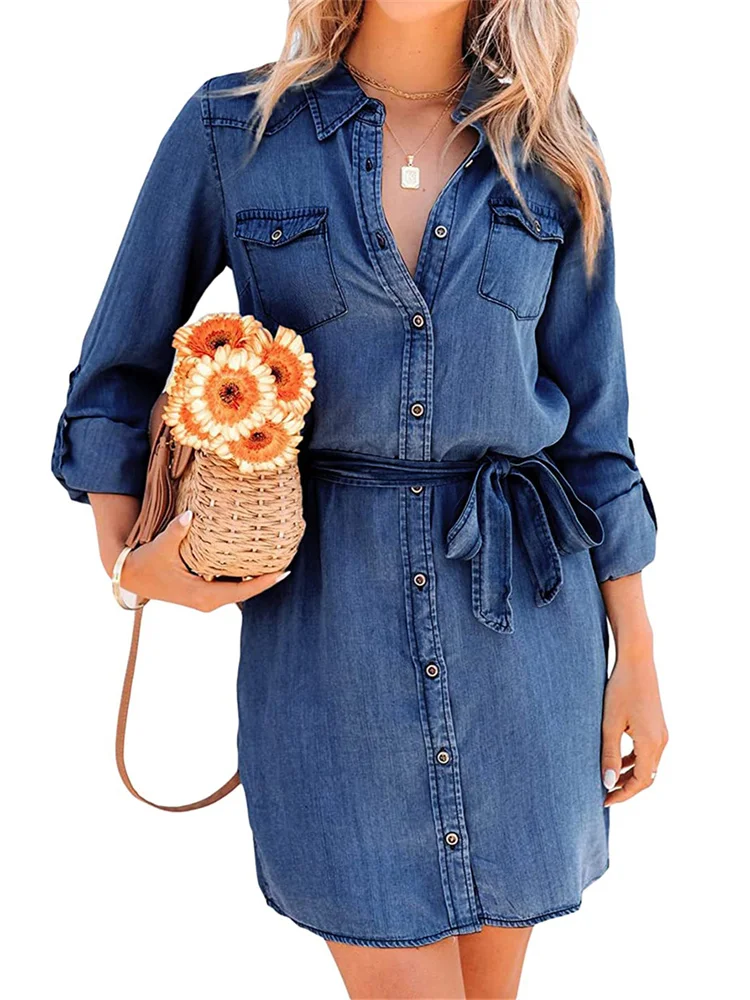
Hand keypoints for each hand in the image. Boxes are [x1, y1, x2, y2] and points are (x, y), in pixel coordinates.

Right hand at [118, 509, 290, 611]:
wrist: (129, 577)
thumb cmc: (146, 563)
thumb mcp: (161, 546)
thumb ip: (177, 531)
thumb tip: (191, 515)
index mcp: (202, 596)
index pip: (242, 592)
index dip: (263, 583)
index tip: (283, 572)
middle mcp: (207, 602)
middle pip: (245, 593)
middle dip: (265, 580)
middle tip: (285, 562)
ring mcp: (205, 599)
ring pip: (238, 591)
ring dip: (255, 580)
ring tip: (275, 562)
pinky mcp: (202, 594)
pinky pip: (229, 587)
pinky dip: (242, 578)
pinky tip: (253, 564)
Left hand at [600, 645, 668, 805]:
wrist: (636, 662)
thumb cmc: (620, 690)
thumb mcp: (609, 724)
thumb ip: (609, 755)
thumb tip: (608, 783)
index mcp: (651, 743)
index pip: (641, 782)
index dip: (623, 794)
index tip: (604, 800)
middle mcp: (661, 741)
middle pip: (647, 777)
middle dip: (626, 788)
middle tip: (604, 794)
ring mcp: (662, 733)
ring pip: (648, 765)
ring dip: (630, 775)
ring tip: (608, 780)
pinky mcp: (658, 726)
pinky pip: (648, 752)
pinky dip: (634, 761)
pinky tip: (617, 761)